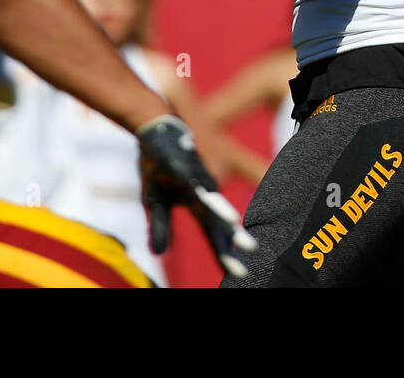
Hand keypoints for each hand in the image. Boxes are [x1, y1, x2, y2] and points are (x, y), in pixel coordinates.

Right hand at [136, 114, 256, 278]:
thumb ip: (160, 226)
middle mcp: (203, 191)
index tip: (237, 274)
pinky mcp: (183, 164)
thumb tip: (161, 252)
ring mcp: (195, 176)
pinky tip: (206, 197)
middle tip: (250, 256)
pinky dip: (202, 189)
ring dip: (222, 213)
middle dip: (232, 238)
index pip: (212, 233)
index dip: (223, 253)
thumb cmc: (158, 166)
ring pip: (212, 199)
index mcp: (197, 204)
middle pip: (219, 219)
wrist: (153, 130)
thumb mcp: (154, 202)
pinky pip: (194, 179)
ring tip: (235, 227)